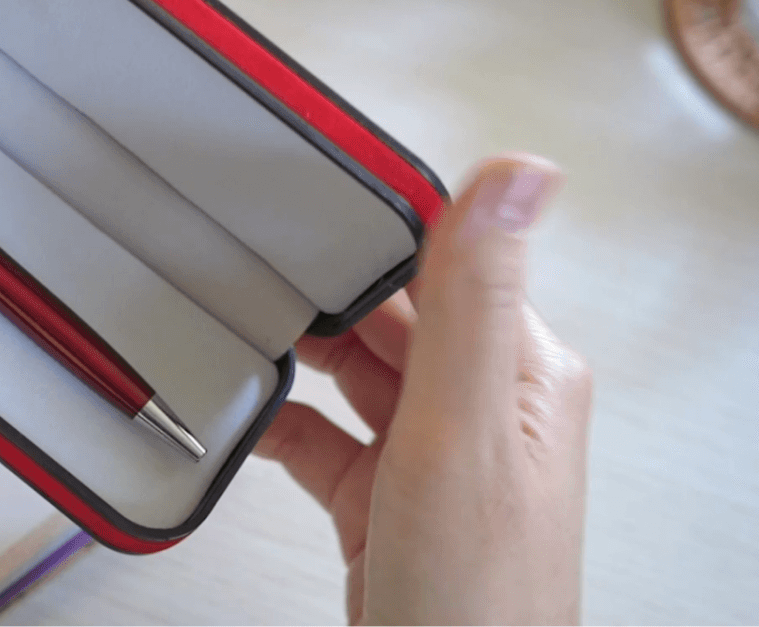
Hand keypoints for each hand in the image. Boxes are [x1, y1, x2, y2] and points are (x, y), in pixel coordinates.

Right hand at [255, 155, 591, 623]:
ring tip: (241, 325)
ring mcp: (431, 454)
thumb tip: (517, 174)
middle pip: (388, 312)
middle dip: (321, 292)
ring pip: (352, 370)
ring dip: (299, 354)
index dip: (375, 228)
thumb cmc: (476, 600)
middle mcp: (478, 405)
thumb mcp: (461, 433)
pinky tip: (249, 413)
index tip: (310, 192)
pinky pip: (322, 435)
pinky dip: (282, 420)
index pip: (446, 261)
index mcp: (518, 370)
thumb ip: (470, 303)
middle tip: (250, 263)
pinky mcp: (384, 499)